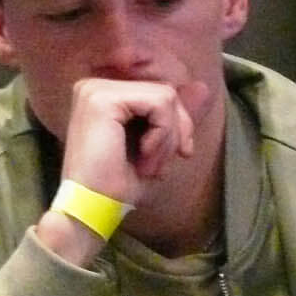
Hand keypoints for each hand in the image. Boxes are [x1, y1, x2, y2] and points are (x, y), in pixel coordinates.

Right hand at [37, 76, 210, 264]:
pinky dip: (163, 134)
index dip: (177, 124)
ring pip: (164, 97)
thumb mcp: (155, 146)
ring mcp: (96, 90)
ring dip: (167, 138)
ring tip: (149, 165)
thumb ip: (173, 116)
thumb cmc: (116, 186)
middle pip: (164, 93)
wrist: (91, 209)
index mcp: (102, 96)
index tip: (180, 153)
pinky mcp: (102, 99)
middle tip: (160, 166)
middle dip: (175, 132)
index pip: (158, 94)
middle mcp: (95, 87)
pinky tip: (145, 155)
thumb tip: (204, 88)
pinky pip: (159, 103)